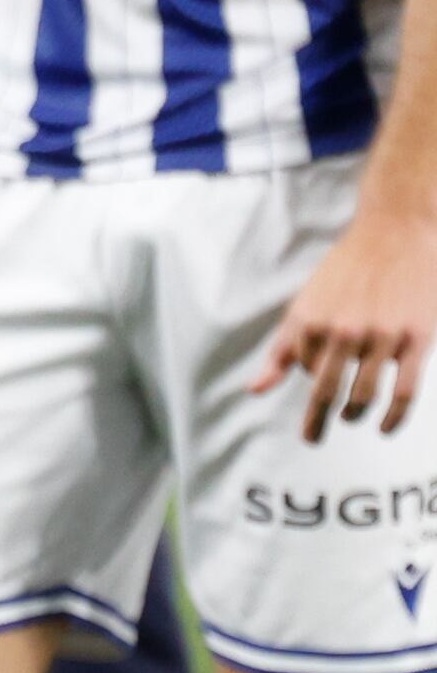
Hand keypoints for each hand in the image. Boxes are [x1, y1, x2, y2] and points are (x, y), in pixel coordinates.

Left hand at [258, 205, 436, 440]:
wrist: (396, 233)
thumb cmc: (346, 270)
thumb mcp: (305, 303)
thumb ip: (281, 348)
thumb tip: (254, 390)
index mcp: (312, 320)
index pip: (304, 369)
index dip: (309, 375)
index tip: (316, 378)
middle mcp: (344, 331)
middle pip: (326, 391)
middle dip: (317, 422)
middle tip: (311, 439)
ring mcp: (383, 337)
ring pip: (365, 395)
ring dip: (355, 414)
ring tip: (351, 418)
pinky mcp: (417, 340)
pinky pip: (404, 392)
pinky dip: (394, 418)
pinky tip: (386, 428)